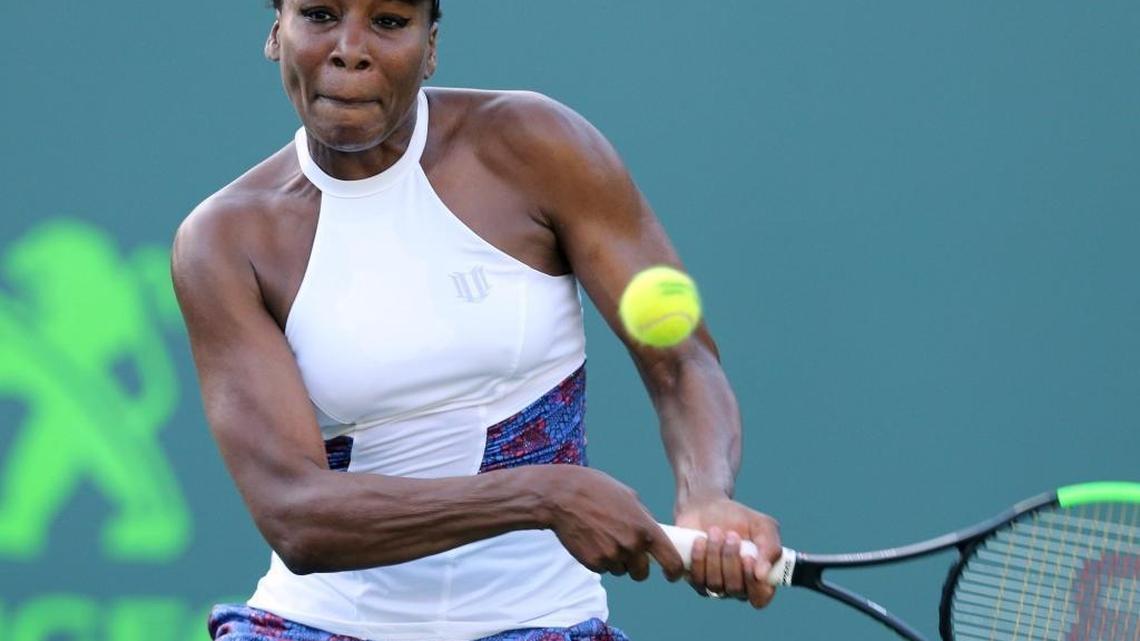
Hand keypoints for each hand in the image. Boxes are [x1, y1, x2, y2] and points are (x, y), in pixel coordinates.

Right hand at [543, 466, 685, 582]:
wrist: (563, 496)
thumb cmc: (597, 490)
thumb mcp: (630, 497)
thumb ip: (645, 519)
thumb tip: (654, 533)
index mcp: (646, 529)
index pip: (671, 561)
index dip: (674, 571)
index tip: (670, 573)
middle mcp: (631, 546)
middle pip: (642, 573)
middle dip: (637, 566)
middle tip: (627, 551)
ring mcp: (612, 557)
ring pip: (621, 571)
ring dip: (616, 561)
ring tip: (603, 537)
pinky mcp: (593, 563)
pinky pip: (603, 569)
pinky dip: (600, 560)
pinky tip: (592, 540)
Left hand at [675, 496, 780, 608]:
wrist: (706, 507)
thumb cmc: (739, 518)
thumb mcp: (763, 526)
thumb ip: (771, 548)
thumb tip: (763, 575)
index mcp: (758, 578)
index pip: (760, 597)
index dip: (755, 585)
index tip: (748, 559)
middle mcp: (736, 586)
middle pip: (735, 589)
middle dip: (731, 559)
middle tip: (731, 535)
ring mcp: (714, 585)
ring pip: (714, 584)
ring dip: (714, 555)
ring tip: (714, 531)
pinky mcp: (693, 578)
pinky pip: (695, 579)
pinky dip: (698, 558)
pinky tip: (699, 540)